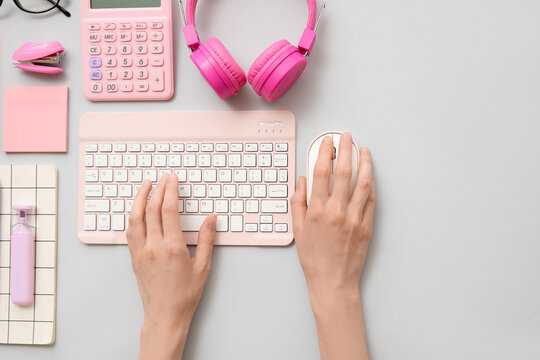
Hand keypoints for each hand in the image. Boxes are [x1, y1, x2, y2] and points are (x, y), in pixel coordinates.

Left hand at [127, 173, 216, 359]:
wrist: (165, 316)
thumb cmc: (185, 295)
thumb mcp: (203, 267)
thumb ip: (207, 240)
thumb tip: (211, 218)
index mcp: (172, 247)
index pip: (168, 210)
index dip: (170, 191)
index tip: (173, 179)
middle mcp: (153, 247)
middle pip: (151, 209)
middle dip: (157, 189)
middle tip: (164, 177)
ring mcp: (140, 252)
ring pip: (135, 217)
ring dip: (140, 198)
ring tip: (145, 185)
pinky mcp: (134, 257)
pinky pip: (130, 230)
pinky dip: (134, 214)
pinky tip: (138, 208)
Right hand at [291, 133, 374, 359]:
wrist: (333, 281)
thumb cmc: (314, 258)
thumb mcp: (297, 230)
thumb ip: (298, 202)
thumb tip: (302, 181)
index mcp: (317, 210)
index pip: (320, 173)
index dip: (323, 153)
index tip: (326, 142)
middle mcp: (336, 211)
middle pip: (343, 172)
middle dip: (345, 150)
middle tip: (346, 138)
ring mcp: (354, 218)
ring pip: (362, 183)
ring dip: (364, 163)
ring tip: (363, 150)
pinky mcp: (367, 226)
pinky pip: (370, 200)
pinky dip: (370, 184)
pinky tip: (369, 175)